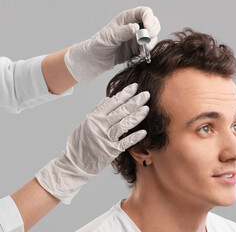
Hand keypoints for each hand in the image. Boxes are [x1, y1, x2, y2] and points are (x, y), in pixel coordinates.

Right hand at [35, 83, 149, 203]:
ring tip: (147, 108)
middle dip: (135, 101)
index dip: (125, 94)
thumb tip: (109, 98)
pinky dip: (135, 137)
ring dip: (137, 116)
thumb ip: (97, 111)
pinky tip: (144, 132)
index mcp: (94, 117)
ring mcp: (106, 139)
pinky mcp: (111, 151)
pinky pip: (125, 143)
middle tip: (146, 94)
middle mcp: (100, 126)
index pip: (113, 102)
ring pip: (124, 124)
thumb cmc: (80, 143)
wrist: (74, 164)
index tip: (135, 86)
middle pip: (121, 111)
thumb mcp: (85, 123)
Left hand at [64, 6, 160, 82]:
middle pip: (153, 24)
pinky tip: (135, 58)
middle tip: (146, 42)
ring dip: (149, 46)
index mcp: (127, 18)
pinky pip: (148, 51)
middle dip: (153, 32)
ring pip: (153, 39)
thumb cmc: (100, 44)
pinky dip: (145, 55)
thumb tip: (137, 28)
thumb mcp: (110, 37)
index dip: (149, 18)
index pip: (144, 12)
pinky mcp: (139, 50)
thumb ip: (124, 32)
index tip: (147, 29)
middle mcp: (135, 26)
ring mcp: (138, 38)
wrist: (97, 59)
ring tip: (140, 52)